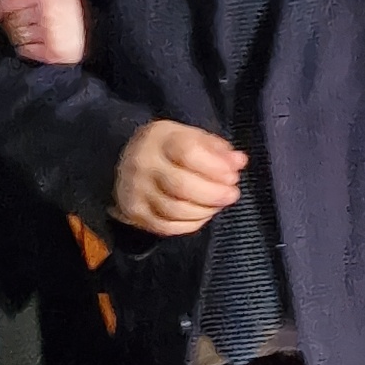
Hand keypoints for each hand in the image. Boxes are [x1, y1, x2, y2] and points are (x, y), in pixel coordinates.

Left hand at [0, 0, 88, 64]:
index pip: (9, 3)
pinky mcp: (51, 52)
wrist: (96, 30)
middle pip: (11, 20)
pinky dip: (26, 47)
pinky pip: (25, 50)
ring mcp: (49, 34)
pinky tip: (37, 41)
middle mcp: (46, 14)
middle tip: (19, 23)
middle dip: (10, 22)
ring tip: (32, 32)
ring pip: (16, 35)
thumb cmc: (71, 9)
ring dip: (18, 35)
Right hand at [112, 121, 244, 235]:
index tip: (232, 175)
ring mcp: (136, 190)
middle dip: (214, 194)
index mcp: (159, 138)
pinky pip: (166, 226)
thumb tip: (239, 162)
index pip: (188, 153)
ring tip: (218, 204)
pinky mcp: (135, 213)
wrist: (126, 164)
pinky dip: (190, 224)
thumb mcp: (191, 137)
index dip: (215, 167)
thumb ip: (216, 149)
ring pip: (175, 209)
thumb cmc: (168, 150)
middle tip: (232, 194)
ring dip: (205, 210)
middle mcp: (143, 163)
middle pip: (182, 185)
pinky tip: (202, 215)